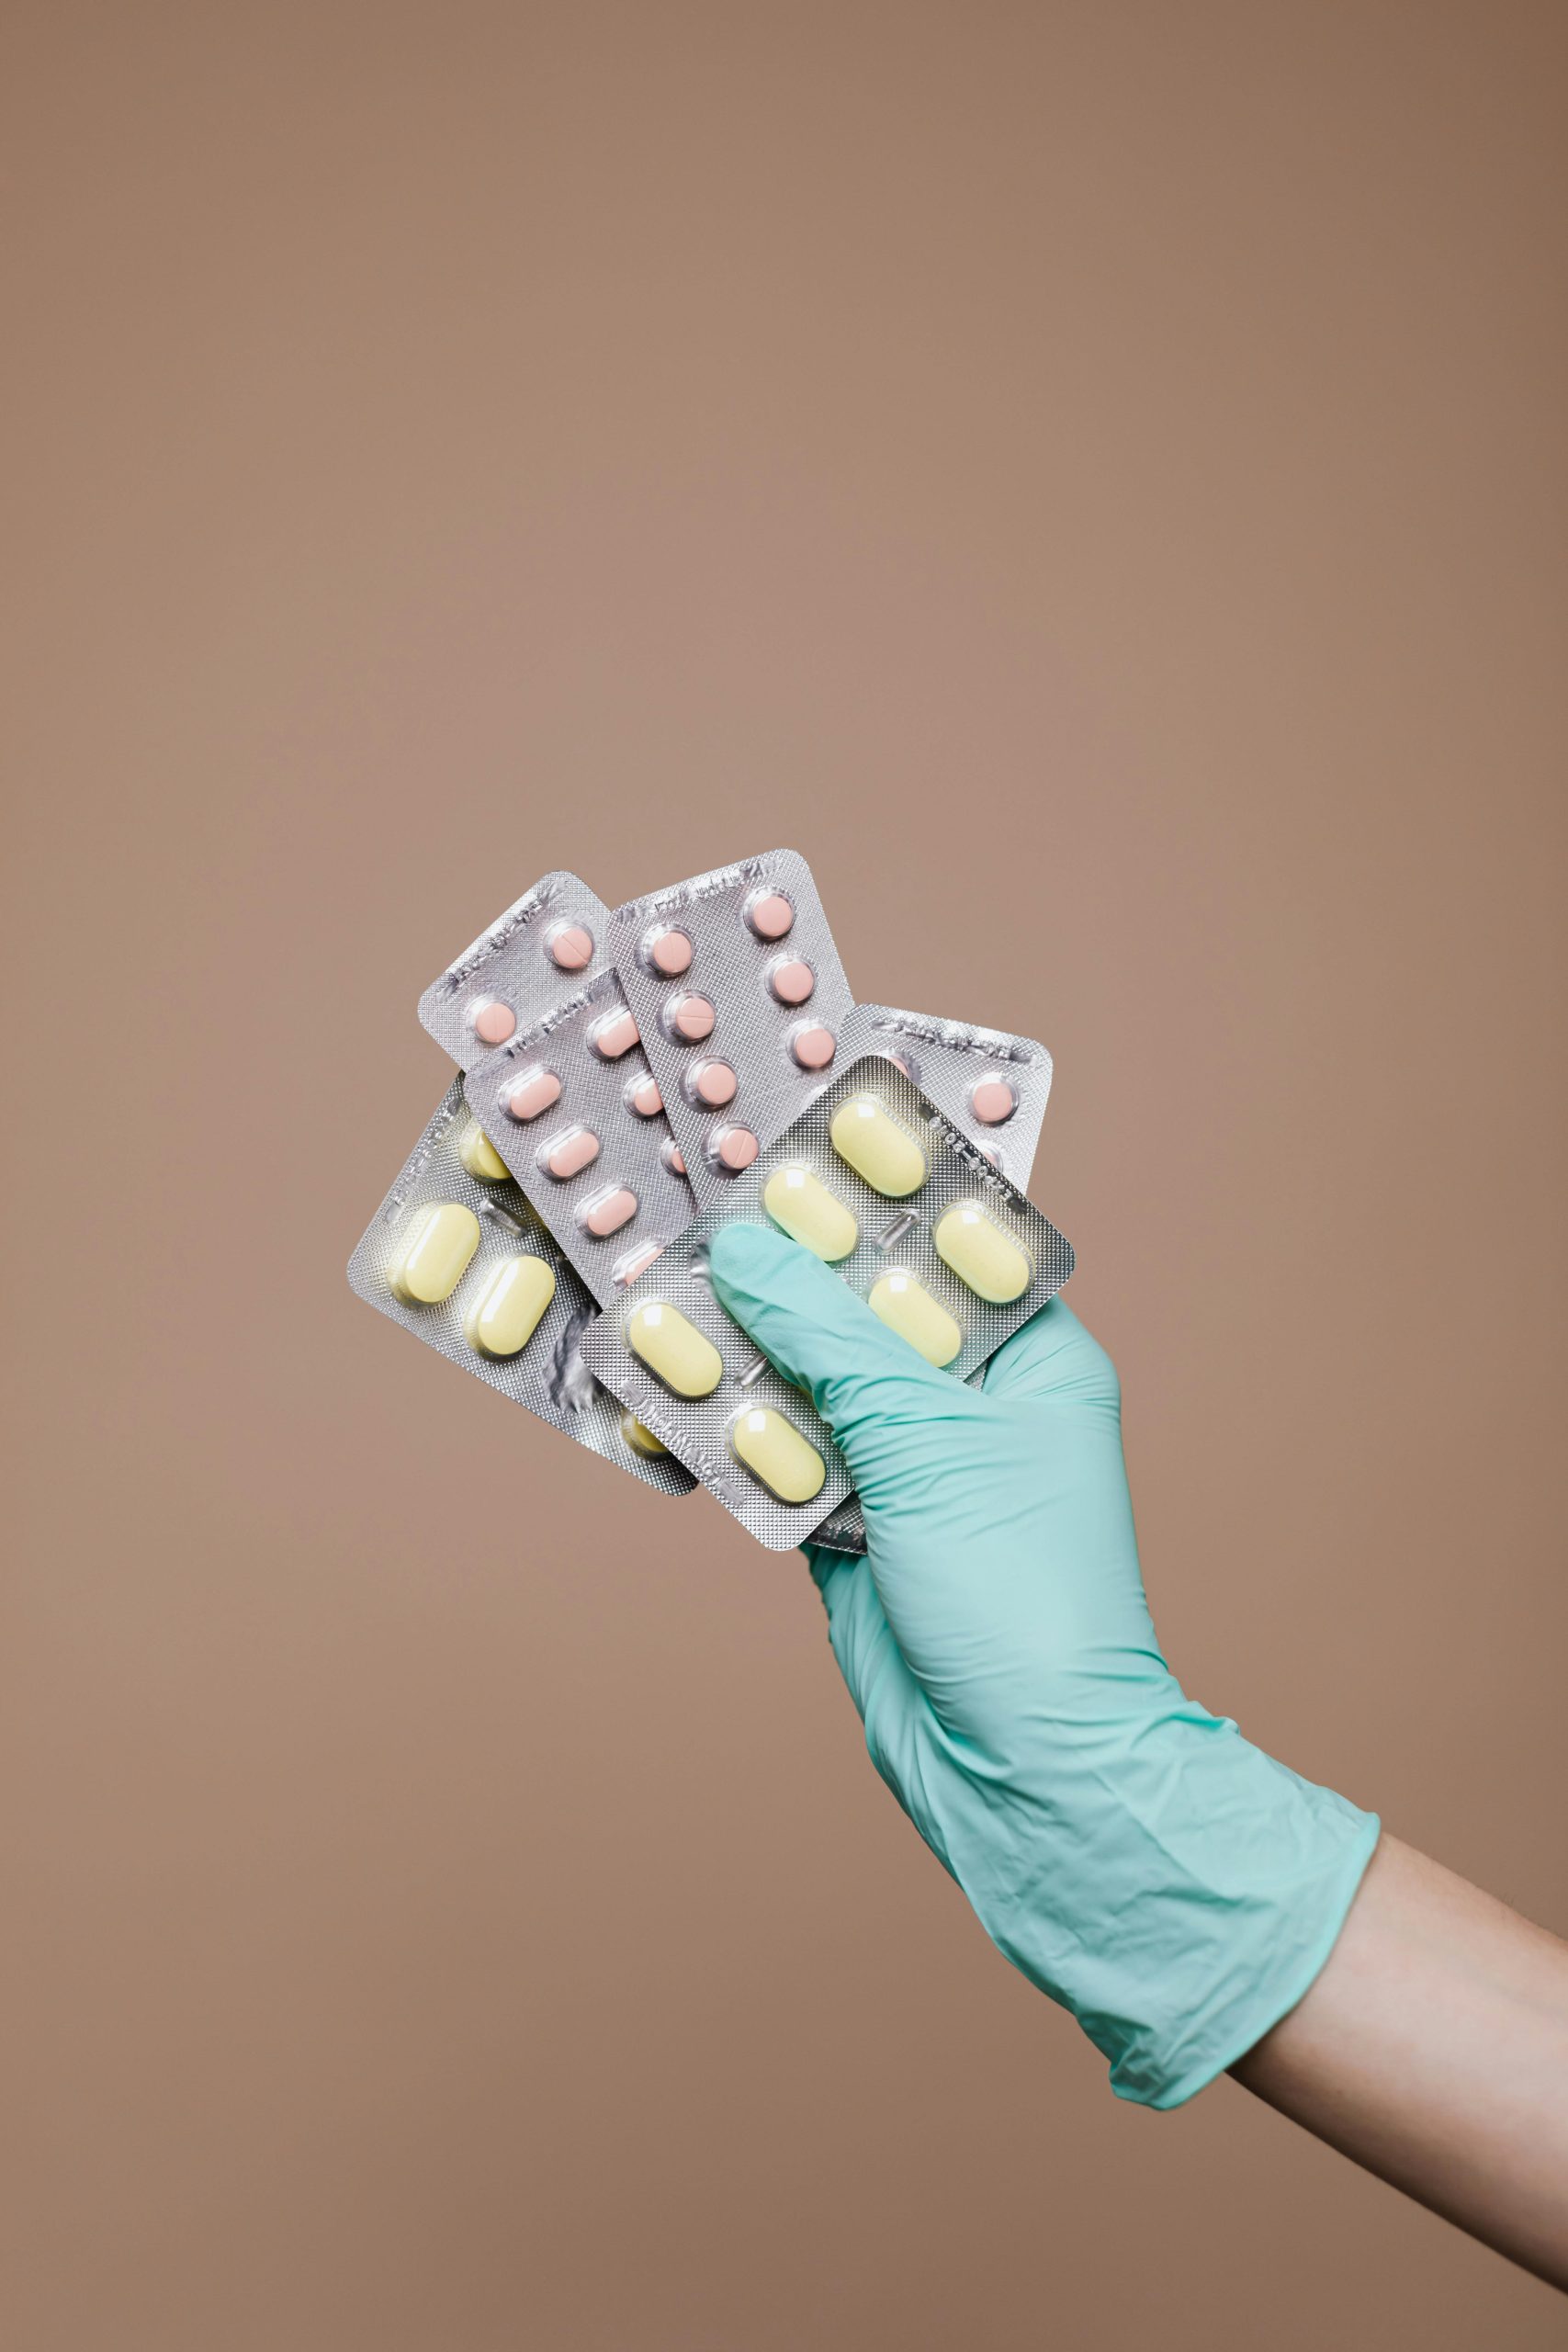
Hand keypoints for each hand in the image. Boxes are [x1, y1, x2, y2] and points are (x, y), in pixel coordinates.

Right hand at [710, 1223, 1378, 2106]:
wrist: (1025, 1775)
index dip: (865, 1197)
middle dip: (778, 1273)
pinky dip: (725, 1435)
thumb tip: (745, 1246)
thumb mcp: (926, 1442)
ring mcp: (908, 1471)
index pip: (943, 1247)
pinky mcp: (852, 1532)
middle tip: (686, 1203)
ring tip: (646, 1281)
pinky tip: (655, 1387)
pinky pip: (778, 1461)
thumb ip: (830, 1339)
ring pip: (807, 1385)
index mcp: (1033, 1360)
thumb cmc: (1022, 1597)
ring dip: (735, 1351)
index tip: (778, 1145)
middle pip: (860, 1312)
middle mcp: (971, 1406)